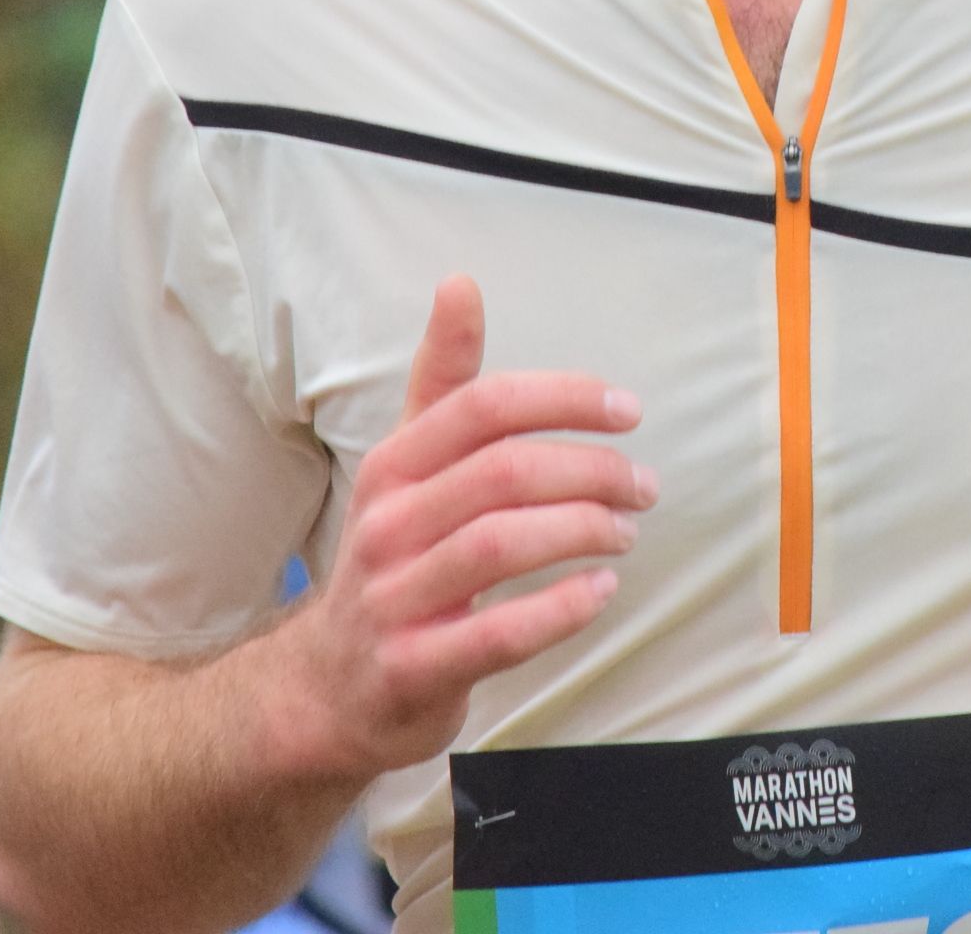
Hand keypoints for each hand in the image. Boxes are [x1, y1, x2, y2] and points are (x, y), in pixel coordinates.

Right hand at [273, 276, 653, 782]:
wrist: (327, 686)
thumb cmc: (394, 557)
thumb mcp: (406, 465)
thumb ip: (443, 382)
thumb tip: (461, 283)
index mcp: (394, 464)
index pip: (483, 406)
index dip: (563, 397)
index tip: (627, 408)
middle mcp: (386, 522)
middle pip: (502, 472)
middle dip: (590, 470)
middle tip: (643, 485)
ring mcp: (394, 597)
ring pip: (501, 544)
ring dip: (583, 530)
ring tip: (627, 531)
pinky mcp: (413, 666)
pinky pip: (497, 633)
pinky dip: (560, 609)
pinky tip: (602, 592)